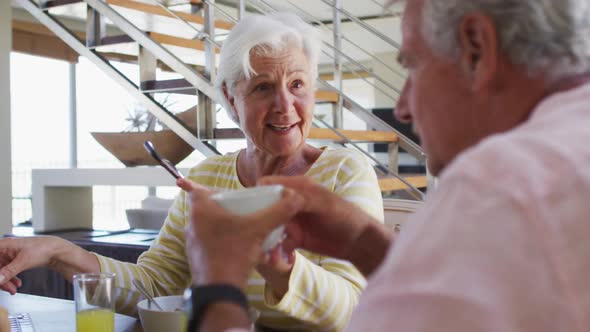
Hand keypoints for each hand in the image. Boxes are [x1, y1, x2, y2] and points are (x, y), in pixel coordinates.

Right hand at [0, 236, 62, 293]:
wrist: (56, 250)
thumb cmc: (43, 248)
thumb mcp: (24, 261)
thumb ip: (9, 271)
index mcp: (4, 244)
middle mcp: (4, 249)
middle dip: (1, 280)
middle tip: (8, 289)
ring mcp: (9, 255)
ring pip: (0, 271)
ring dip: (5, 282)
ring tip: (13, 290)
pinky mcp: (14, 261)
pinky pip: (7, 272)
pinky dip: (11, 279)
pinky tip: (17, 285)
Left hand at [177, 179, 303, 289]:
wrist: (220, 290)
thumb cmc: (233, 254)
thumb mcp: (259, 229)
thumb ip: (278, 212)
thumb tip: (295, 198)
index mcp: (200, 211)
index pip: (197, 189)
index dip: (209, 187)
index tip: (223, 191)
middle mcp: (192, 224)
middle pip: (208, 208)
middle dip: (226, 208)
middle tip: (243, 209)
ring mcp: (192, 243)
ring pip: (210, 227)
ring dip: (226, 226)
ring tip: (245, 229)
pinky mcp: (197, 258)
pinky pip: (211, 243)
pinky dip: (224, 242)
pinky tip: (241, 248)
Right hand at [259, 176, 377, 261]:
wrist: (359, 242)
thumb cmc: (346, 215)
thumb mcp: (324, 203)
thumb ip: (302, 198)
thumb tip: (279, 195)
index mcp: (297, 187)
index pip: (269, 184)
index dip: (257, 193)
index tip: (251, 208)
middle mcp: (290, 203)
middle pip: (265, 207)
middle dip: (259, 219)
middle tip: (257, 233)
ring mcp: (291, 221)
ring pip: (269, 226)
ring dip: (266, 237)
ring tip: (267, 250)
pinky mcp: (294, 238)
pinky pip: (278, 243)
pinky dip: (277, 250)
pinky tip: (281, 258)